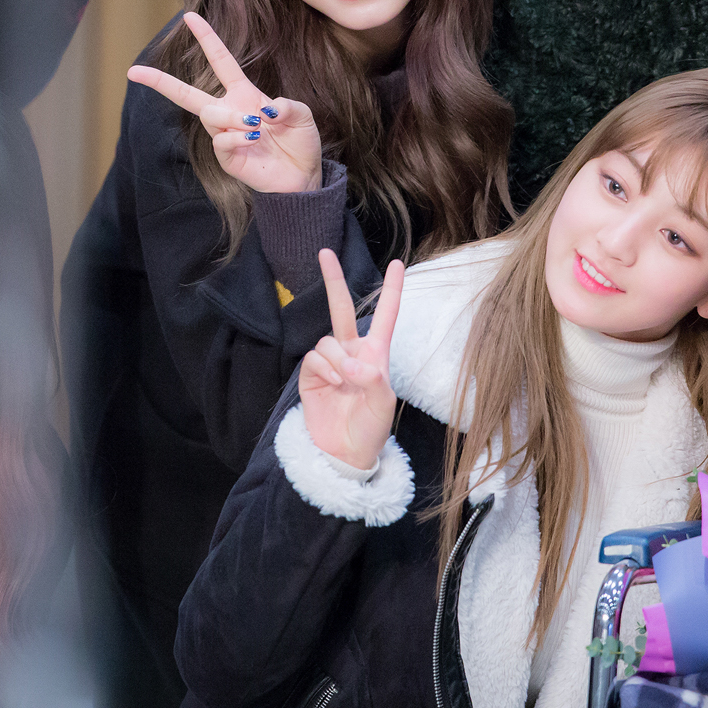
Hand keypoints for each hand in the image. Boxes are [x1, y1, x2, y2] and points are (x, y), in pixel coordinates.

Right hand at [127, 12, 323, 193]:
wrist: (302, 177)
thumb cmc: (300, 143)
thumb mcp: (302, 116)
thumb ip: (288, 106)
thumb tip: (265, 110)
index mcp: (244, 94)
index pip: (220, 61)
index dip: (206, 38)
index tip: (188, 16)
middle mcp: (229, 111)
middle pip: (186, 93)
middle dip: (159, 81)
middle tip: (133, 71)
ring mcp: (225, 134)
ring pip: (209, 115)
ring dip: (232, 117)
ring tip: (256, 128)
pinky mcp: (226, 157)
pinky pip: (220, 141)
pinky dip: (237, 137)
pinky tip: (253, 140)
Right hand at [298, 251, 402, 470]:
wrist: (344, 454)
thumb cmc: (371, 429)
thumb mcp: (383, 404)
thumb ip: (372, 379)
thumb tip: (351, 363)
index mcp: (376, 354)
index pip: (385, 315)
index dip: (392, 290)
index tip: (397, 263)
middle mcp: (352, 353)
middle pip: (342, 309)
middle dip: (333, 281)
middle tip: (324, 253)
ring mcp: (330, 363)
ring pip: (327, 341)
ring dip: (337, 360)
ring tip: (344, 383)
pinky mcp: (310, 375)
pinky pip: (314, 357)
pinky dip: (324, 369)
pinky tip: (331, 384)